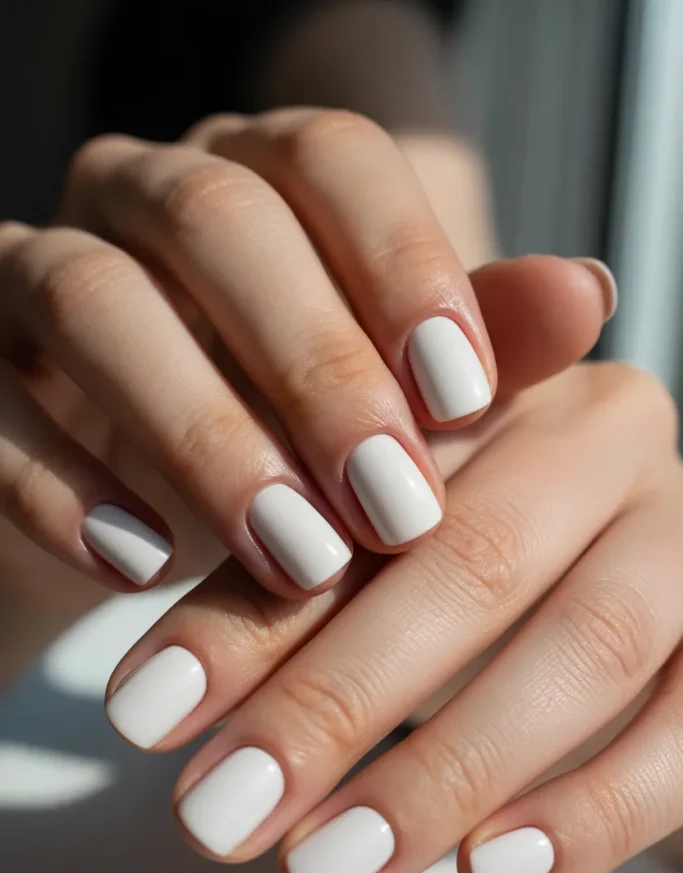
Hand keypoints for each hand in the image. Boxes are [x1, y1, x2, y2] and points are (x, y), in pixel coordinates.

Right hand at [0, 108, 508, 611]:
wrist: (139, 506)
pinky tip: (141, 567)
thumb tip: (587, 292)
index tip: (462, 397)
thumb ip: (478, 344)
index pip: (329, 160)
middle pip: (216, 222)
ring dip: (201, 433)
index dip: (400, 263)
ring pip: (92, 296)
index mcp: (259, 179)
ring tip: (290, 554)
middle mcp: (142, 197)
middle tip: (392, 507)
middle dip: (313, 368)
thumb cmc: (286, 440)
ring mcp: (37, 269)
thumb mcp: (389, 402)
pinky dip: (60, 484)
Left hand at [103, 259, 647, 872]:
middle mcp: (607, 435)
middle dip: (336, 700)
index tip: (145, 716)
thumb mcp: (364, 517)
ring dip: (448, 772)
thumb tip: (161, 707)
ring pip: (590, 646)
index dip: (251, 609)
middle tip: (220, 817)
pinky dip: (594, 810)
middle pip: (476, 560)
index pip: (362, 493)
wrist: (596, 519)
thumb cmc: (450, 515)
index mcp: (500, 378)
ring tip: (324, 871)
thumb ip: (286, 568)